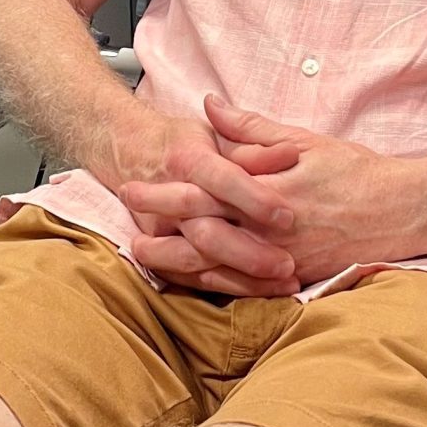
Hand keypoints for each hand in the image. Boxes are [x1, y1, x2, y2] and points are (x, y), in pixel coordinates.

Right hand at [110, 107, 301, 294]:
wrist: (133, 154)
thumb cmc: (187, 143)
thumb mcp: (220, 135)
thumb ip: (255, 146)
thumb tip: (292, 153)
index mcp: (187, 159)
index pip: (220, 181)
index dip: (254, 198)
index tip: (287, 216)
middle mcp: (167, 197)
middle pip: (205, 231)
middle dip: (248, 252)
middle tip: (288, 263)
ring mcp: (159, 229)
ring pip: (195, 262)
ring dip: (241, 278)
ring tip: (284, 282)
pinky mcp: (157, 252)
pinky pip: (191, 280)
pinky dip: (228, 288)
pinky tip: (264, 290)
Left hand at [128, 98, 426, 294]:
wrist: (406, 213)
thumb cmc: (358, 174)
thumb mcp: (304, 141)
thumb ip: (251, 128)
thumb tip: (209, 104)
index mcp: (272, 190)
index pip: (208, 188)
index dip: (168, 185)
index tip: (136, 176)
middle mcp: (272, 230)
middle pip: (202, 227)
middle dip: (160, 219)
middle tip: (126, 212)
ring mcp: (281, 259)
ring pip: (216, 264)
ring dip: (174, 257)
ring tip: (141, 250)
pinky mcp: (291, 281)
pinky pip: (242, 288)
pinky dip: (209, 284)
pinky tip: (186, 279)